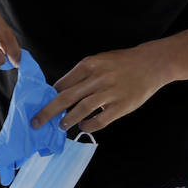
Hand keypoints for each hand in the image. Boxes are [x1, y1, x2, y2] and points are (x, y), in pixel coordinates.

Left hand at [29, 48, 171, 132]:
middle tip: (36, 123)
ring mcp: (109, 93)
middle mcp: (97, 78)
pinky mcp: (121, 106)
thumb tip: (60, 92)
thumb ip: (81, 75)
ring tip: (61, 126)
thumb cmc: (122, 62)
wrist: (151, 64)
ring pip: (81, 110)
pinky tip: (84, 127)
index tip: (41, 106)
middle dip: (48, 112)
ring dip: (67, 120)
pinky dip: (89, 125)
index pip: (62, 84)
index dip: (49, 97)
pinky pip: (100, 120)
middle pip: (65, 98)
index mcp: (88, 65)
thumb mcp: (100, 61)